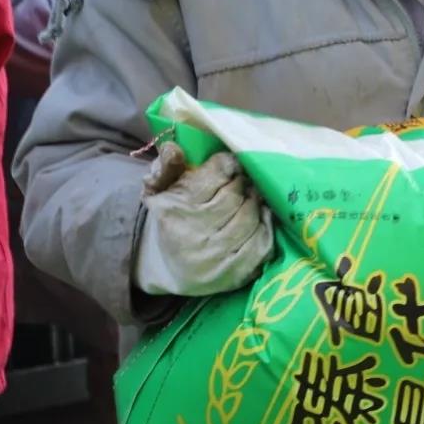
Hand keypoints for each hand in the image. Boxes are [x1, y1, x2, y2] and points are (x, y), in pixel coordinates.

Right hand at [133, 142, 273, 296]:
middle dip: (243, 183)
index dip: (229, 164)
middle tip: (244, 180)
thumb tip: (173, 148)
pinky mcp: (233, 275)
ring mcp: (214, 259)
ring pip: (250, 217)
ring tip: (252, 197)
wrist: (165, 266)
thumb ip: (166, 166)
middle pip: (235, 196)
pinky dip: (265, 226)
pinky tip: (261, 217)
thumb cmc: (170, 217)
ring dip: (256, 203)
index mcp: (174, 210)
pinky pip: (261, 244)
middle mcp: (193, 236)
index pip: (215, 175)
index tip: (231, 164)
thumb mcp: (158, 189)